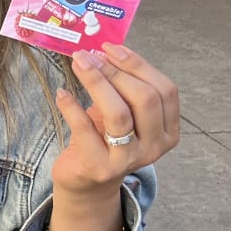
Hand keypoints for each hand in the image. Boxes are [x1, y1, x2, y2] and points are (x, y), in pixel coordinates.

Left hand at [51, 43, 180, 199]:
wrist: (86, 182)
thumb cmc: (104, 139)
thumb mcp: (123, 112)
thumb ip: (123, 87)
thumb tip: (104, 50)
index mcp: (168, 130)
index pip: (165, 90)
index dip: (138, 65)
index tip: (111, 48)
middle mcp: (155, 146)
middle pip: (144, 98)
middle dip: (115, 71)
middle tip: (89, 56)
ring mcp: (129, 159)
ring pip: (119, 113)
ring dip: (97, 83)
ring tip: (78, 65)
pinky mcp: (100, 167)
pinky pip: (86, 130)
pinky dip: (72, 107)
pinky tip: (62, 93)